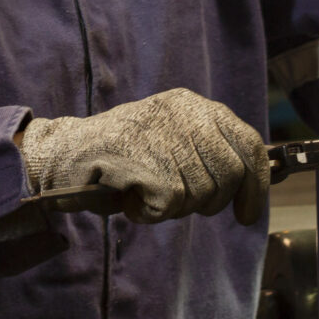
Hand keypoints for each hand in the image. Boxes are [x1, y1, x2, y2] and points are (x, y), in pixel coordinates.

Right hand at [18, 89, 270, 223]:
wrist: (62, 155)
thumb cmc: (120, 157)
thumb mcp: (170, 142)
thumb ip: (207, 155)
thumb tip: (251, 188)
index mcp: (193, 105)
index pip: (248, 142)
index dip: (256, 183)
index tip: (248, 213)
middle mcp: (183, 112)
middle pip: (229, 174)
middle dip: (210, 202)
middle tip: (177, 204)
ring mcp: (163, 132)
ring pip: (200, 193)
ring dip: (173, 208)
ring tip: (143, 192)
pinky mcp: (144, 156)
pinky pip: (170, 203)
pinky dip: (150, 212)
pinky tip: (130, 199)